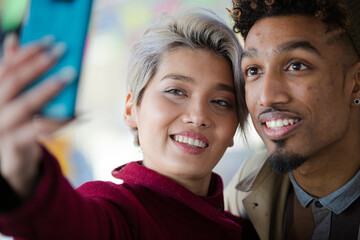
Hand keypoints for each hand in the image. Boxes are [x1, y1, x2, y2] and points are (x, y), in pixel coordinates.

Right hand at [0, 33, 72, 198]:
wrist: (8, 159)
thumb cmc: (14, 121)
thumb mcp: (10, 96)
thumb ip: (12, 70)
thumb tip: (14, 39)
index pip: (6, 66)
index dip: (26, 51)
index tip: (49, 40)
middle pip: (14, 81)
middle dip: (38, 64)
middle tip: (62, 51)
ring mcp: (1, 127)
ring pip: (26, 104)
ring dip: (48, 88)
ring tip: (70, 75)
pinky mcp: (14, 144)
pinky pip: (40, 130)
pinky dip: (62, 120)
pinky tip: (79, 113)